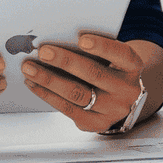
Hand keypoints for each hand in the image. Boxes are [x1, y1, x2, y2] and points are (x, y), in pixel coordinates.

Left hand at [21, 34, 148, 129]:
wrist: (122, 100)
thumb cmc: (110, 68)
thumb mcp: (112, 58)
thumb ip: (94, 50)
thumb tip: (58, 39)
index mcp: (133, 67)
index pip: (121, 54)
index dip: (102, 46)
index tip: (81, 38)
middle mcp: (126, 90)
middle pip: (93, 74)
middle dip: (65, 61)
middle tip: (43, 51)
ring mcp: (111, 110)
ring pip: (77, 94)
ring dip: (49, 80)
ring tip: (29, 68)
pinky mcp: (94, 124)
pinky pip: (67, 109)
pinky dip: (47, 94)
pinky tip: (34, 83)